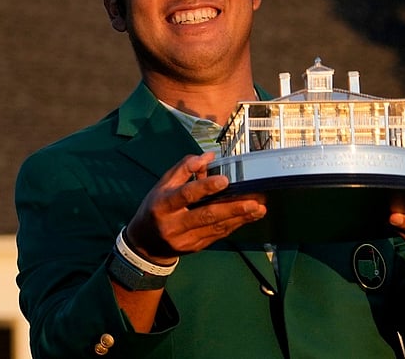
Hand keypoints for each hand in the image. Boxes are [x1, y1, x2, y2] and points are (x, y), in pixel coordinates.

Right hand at [125, 152, 266, 263]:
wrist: (145, 244)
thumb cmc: (155, 208)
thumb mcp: (162, 185)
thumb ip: (183, 169)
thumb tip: (209, 156)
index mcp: (163, 205)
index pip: (186, 194)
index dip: (205, 187)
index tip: (225, 180)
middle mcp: (174, 224)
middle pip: (206, 215)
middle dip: (232, 208)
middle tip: (254, 202)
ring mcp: (186, 239)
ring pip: (216, 228)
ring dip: (240, 218)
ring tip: (258, 208)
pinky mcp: (196, 247)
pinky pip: (218, 234)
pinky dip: (235, 225)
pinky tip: (249, 217)